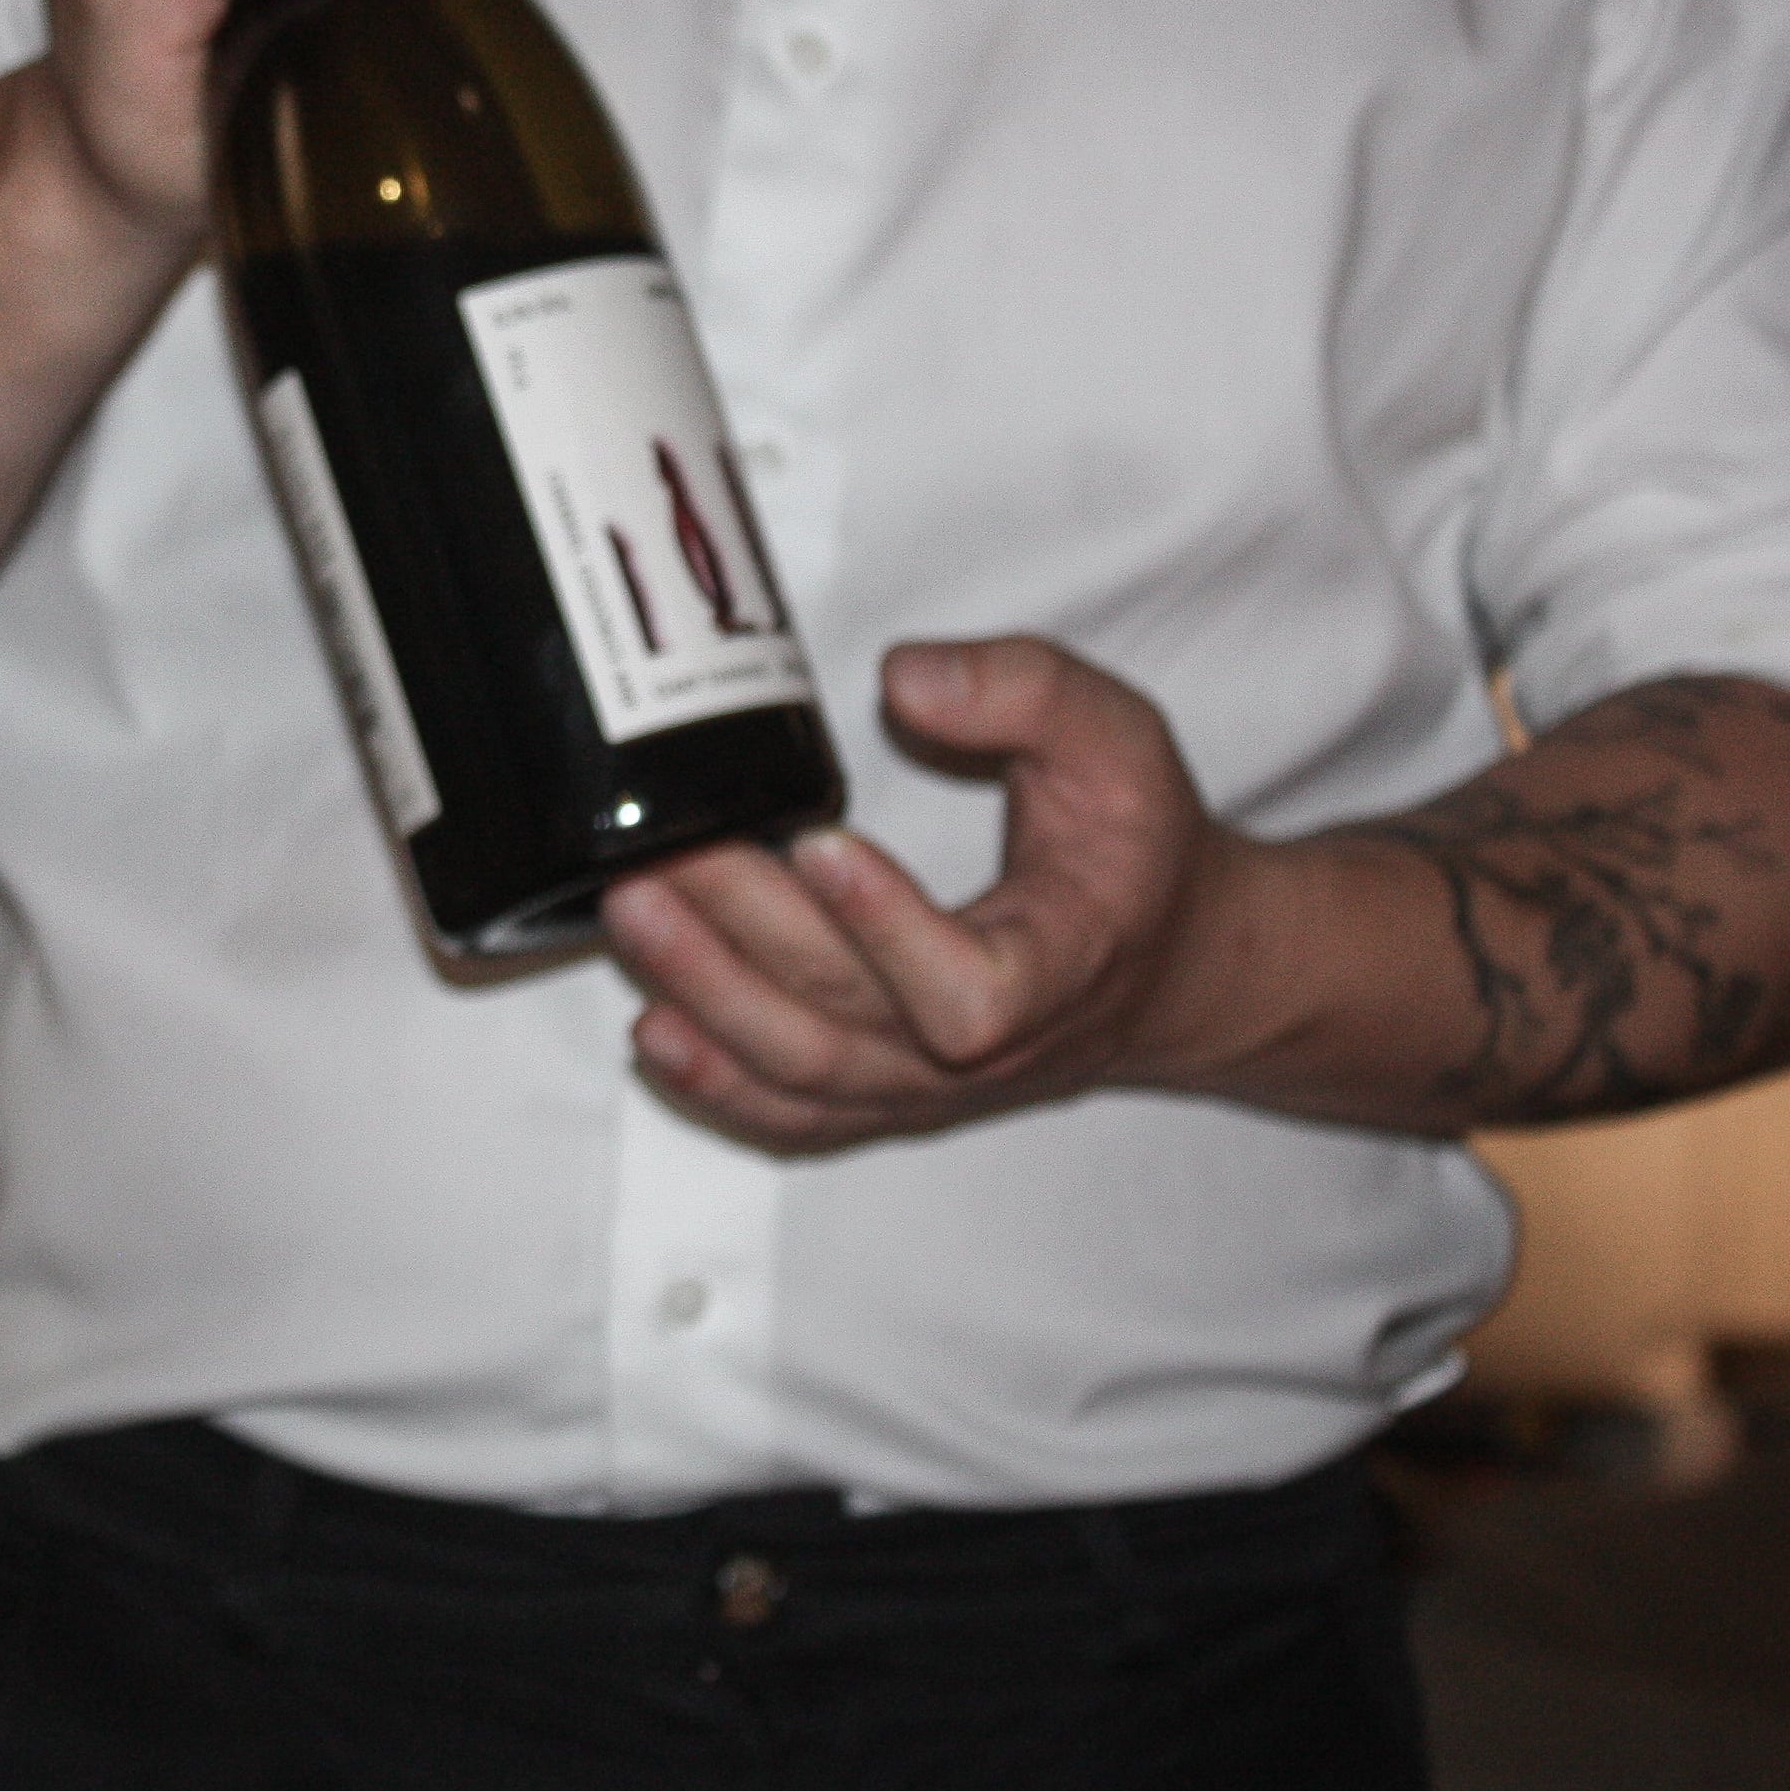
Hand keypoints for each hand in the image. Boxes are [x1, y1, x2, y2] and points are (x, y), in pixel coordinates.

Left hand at [601, 638, 1272, 1155]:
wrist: (1157, 963)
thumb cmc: (1129, 849)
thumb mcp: (1117, 745)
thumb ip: (1027, 694)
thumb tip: (907, 679)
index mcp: (1053, 969)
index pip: (966, 991)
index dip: (887, 928)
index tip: (819, 843)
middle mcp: (984, 1052)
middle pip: (843, 1010)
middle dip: (740, 926)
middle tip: (663, 847)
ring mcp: (924, 1085)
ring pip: (800, 1066)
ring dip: (705, 992)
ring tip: (632, 909)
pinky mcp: (881, 1095)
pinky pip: (790, 1111)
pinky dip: (715, 1081)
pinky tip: (653, 1028)